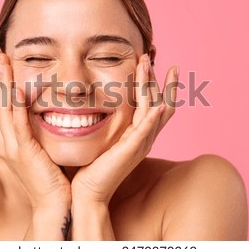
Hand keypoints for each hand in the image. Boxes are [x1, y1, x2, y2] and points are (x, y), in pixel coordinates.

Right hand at [0, 52, 70, 209]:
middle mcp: (7, 141)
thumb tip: (53, 112)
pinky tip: (18, 89)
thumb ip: (44, 131)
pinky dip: (16, 106)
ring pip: (4, 109)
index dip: (4, 83)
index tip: (6, 63)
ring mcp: (12, 147)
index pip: (5, 106)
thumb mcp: (46, 149)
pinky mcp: (23, 153)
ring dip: (3, 84)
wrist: (56, 205)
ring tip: (4, 61)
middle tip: (1, 54)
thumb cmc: (55, 178)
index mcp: (12, 140)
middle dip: (0, 77)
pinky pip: (18, 125)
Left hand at [71, 54, 178, 203]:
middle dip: (157, 78)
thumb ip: (106, 122)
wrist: (87, 192)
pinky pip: (146, 131)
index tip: (148, 62)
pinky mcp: (131, 151)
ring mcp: (140, 144)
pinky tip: (158, 103)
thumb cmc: (92, 167)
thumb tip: (96, 103)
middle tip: (150, 55)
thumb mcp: (103, 138)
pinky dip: (154, 117)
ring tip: (147, 64)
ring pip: (154, 110)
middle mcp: (144, 137)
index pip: (153, 104)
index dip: (154, 83)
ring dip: (152, 86)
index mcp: (138, 134)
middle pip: (161, 103)